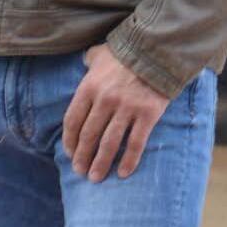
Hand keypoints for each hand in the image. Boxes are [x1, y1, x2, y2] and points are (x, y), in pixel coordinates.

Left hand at [62, 43, 169, 182]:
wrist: (157, 49)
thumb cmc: (125, 52)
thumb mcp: (100, 53)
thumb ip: (90, 61)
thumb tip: (84, 62)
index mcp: (89, 87)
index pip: (73, 120)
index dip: (69, 141)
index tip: (69, 154)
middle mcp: (105, 100)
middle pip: (89, 136)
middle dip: (82, 157)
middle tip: (80, 171)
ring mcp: (126, 108)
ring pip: (109, 143)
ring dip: (100, 163)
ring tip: (96, 177)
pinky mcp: (147, 115)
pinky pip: (135, 143)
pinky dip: (129, 161)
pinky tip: (122, 173)